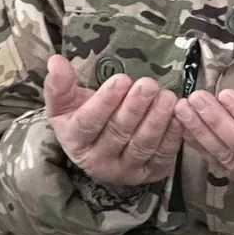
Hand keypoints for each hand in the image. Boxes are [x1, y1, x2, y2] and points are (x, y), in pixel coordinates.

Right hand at [44, 55, 182, 184]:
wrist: (100, 146)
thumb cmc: (82, 116)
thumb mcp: (65, 103)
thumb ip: (60, 85)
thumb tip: (55, 61)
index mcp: (75, 142)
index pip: (88, 124)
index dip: (105, 102)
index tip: (121, 80)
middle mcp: (99, 162)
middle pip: (118, 134)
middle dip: (135, 108)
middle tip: (149, 85)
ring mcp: (126, 170)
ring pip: (142, 145)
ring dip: (156, 120)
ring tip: (166, 97)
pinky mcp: (150, 173)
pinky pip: (162, 156)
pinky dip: (172, 136)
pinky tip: (178, 115)